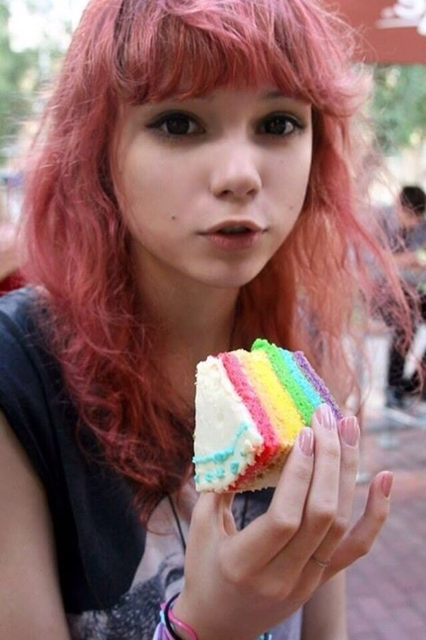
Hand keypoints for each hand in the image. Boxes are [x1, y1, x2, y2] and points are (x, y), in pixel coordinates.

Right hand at [173, 404, 391, 639]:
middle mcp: (281, 576)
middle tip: (328, 418)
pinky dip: (375, 513)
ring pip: (341, 524)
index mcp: (243, 563)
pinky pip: (356, 547)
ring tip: (349, 429)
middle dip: (329, 460)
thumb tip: (238, 441)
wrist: (219, 626)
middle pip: (321, 515)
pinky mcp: (321, 581)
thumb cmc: (203, 571)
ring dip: (348, 472)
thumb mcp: (201, 528)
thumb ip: (219, 486)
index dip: (300, 473)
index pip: (285, 516)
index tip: (305, 433)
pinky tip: (384, 478)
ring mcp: (306, 582)